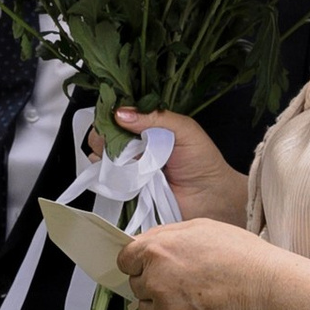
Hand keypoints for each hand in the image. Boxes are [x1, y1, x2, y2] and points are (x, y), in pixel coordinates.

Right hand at [113, 106, 245, 223]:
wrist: (210, 196)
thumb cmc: (202, 159)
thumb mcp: (183, 129)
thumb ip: (154, 117)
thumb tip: (121, 113)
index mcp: (146, 126)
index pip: (116, 116)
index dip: (110, 116)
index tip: (113, 119)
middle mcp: (132, 146)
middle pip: (102, 136)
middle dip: (107, 137)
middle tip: (125, 143)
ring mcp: (127, 168)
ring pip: (100, 157)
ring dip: (108, 157)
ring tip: (130, 161)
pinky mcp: (125, 188)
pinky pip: (107, 181)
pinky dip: (110, 177)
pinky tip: (127, 176)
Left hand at [118, 216, 280, 309]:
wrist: (265, 291)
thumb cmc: (240, 257)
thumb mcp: (201, 228)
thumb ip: (166, 235)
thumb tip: (145, 243)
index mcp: (156, 251)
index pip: (125, 260)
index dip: (137, 261)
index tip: (146, 265)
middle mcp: (155, 281)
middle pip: (137, 285)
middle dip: (154, 282)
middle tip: (183, 279)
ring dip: (163, 304)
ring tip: (195, 296)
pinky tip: (203, 309)